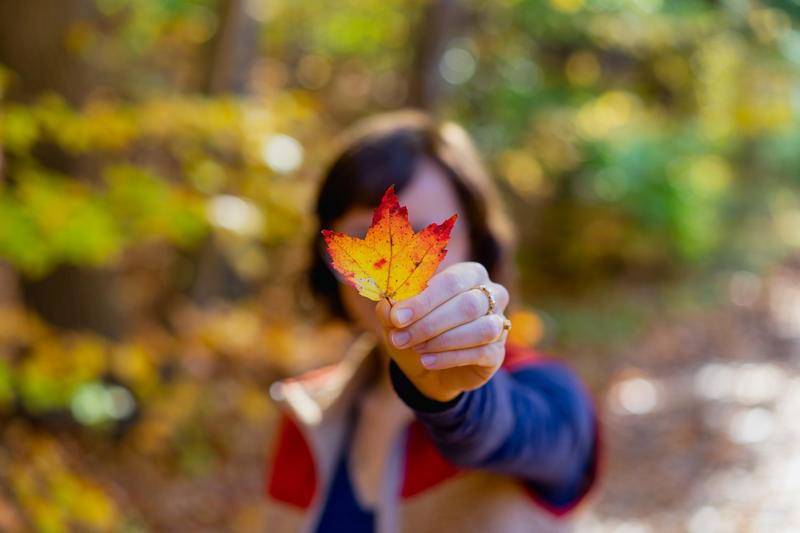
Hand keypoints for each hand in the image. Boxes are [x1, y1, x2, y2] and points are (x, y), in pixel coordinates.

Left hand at [375, 262, 509, 402]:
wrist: (428, 368)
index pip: (450, 281)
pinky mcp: (498, 352)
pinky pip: (481, 352)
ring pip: (480, 329)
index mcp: (468, 274)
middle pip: (468, 304)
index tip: (397, 317)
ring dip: (442, 341)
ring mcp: (499, 323)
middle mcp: (491, 294)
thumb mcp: (398, 319)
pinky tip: (427, 361)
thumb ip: (392, 309)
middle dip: (429, 323)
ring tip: (416, 349)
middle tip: (400, 338)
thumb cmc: (416, 331)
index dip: (424, 299)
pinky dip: (450, 357)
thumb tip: (390, 307)